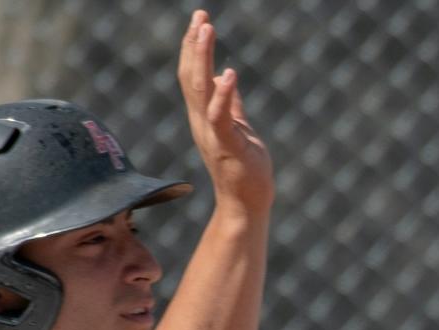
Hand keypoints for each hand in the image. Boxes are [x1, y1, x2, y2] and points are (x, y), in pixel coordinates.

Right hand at [177, 9, 273, 212]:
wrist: (247, 202)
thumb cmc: (244, 167)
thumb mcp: (238, 128)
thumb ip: (232, 105)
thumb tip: (228, 80)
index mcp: (204, 115)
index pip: (193, 74)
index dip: (194, 47)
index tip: (200, 21)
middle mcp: (201, 121)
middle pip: (191, 75)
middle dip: (194, 43)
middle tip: (200, 16)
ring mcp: (211, 132)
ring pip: (199, 89)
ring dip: (203, 57)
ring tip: (207, 30)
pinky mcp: (227, 145)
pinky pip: (220, 116)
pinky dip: (223, 94)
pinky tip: (229, 74)